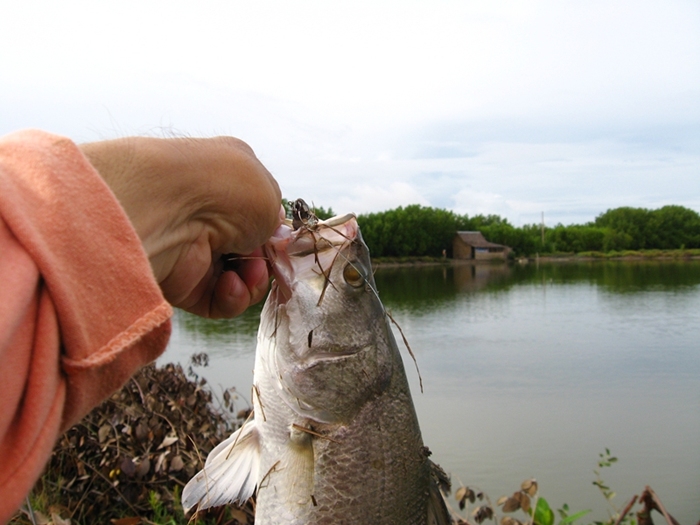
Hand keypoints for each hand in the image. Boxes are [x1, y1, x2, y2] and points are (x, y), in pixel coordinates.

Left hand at [80, 136, 281, 317]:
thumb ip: (276, 218)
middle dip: (267, 260)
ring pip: (239, 278)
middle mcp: (209, 211)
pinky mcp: (182, 282)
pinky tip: (229, 282)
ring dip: (253, 279)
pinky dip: (231, 296)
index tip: (284, 243)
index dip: (275, 231)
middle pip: (252, 249)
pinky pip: (218, 300)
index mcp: (228, 177)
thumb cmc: (223, 189)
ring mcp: (194, 247)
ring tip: (248, 271)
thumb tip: (268, 236)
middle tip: (269, 261)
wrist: (168, 208)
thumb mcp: (269, 193)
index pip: (258, 211)